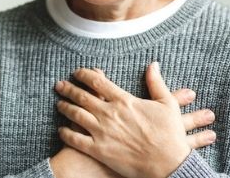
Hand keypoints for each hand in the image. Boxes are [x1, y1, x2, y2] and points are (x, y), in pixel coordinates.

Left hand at [54, 62, 199, 177]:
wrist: (168, 164)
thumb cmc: (170, 135)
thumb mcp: (167, 104)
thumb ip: (156, 82)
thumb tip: (153, 64)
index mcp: (124, 101)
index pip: (98, 82)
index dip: (84, 75)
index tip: (77, 73)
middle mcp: (110, 114)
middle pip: (82, 96)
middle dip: (68, 89)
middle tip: (60, 85)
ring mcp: (102, 132)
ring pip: (76, 115)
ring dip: (65, 107)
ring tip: (59, 103)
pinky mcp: (99, 150)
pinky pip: (76, 140)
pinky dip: (66, 133)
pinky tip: (61, 130)